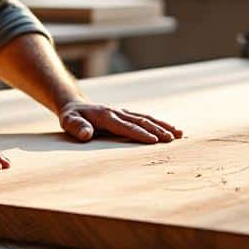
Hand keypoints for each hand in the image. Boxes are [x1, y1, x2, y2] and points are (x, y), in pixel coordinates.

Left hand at [58, 101, 182, 143]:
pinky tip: (171, 130)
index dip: (140, 133)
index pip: (125, 126)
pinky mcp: (127, 115)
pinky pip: (145, 118)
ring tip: (179, 134)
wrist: (74, 106)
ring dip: (163, 126)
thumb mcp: (68, 122)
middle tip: (172, 139)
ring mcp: (123, 113)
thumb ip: (77, 128)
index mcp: (106, 116)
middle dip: (157, 130)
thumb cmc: (71, 118)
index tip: (153, 141)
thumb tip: (86, 134)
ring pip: (146, 118)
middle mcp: (118, 112)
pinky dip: (159, 123)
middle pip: (141, 121)